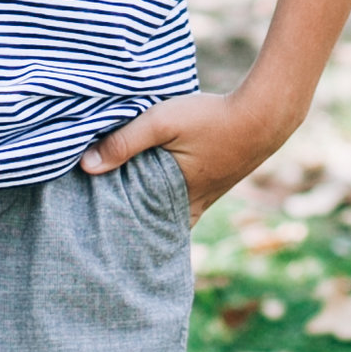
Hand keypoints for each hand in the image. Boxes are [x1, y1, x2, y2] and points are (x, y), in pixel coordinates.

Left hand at [82, 89, 286, 218]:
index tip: (94, 235)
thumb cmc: (212, 119)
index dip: (119, 235)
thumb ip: (125, 141)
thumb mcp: (162, 122)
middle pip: (154, 228)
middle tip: (99, 225)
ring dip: (148, 212)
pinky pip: (182, 202)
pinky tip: (151, 188)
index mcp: (177, 200)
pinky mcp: (212, 184)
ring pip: (169, 215)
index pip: (143, 232)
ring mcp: (206, 198)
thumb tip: (86, 165)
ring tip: (119, 207)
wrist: (264, 115)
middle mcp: (192, 206)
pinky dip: (164, 199)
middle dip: (131, 226)